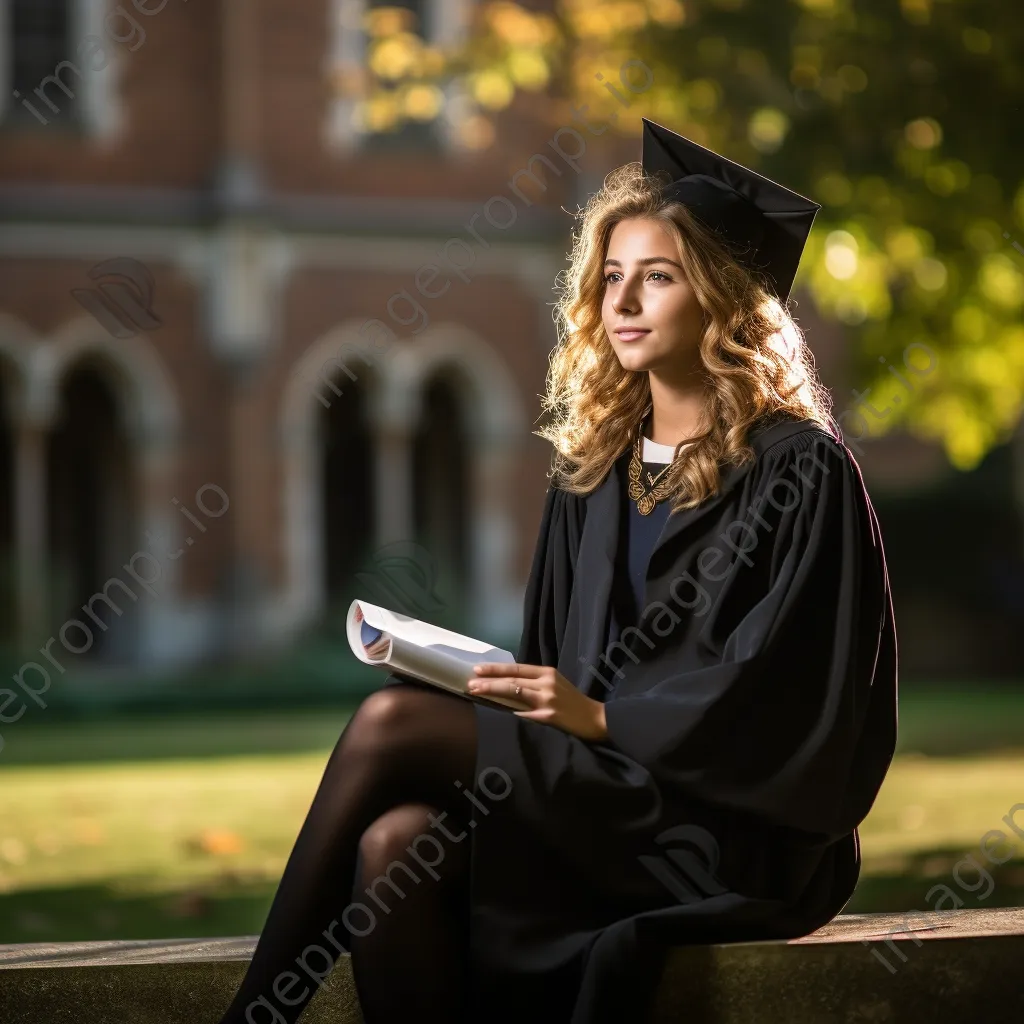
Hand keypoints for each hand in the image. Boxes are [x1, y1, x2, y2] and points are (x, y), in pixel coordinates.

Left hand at [467, 662, 608, 741]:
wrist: (596, 719)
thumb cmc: (573, 703)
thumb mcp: (556, 685)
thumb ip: (535, 684)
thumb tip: (508, 685)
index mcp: (548, 673)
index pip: (516, 668)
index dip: (496, 669)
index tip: (477, 669)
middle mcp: (547, 682)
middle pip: (513, 678)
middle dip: (489, 680)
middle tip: (470, 681)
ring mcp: (548, 699)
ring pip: (515, 692)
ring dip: (493, 691)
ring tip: (476, 691)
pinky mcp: (549, 716)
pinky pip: (525, 713)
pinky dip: (511, 712)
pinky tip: (497, 712)